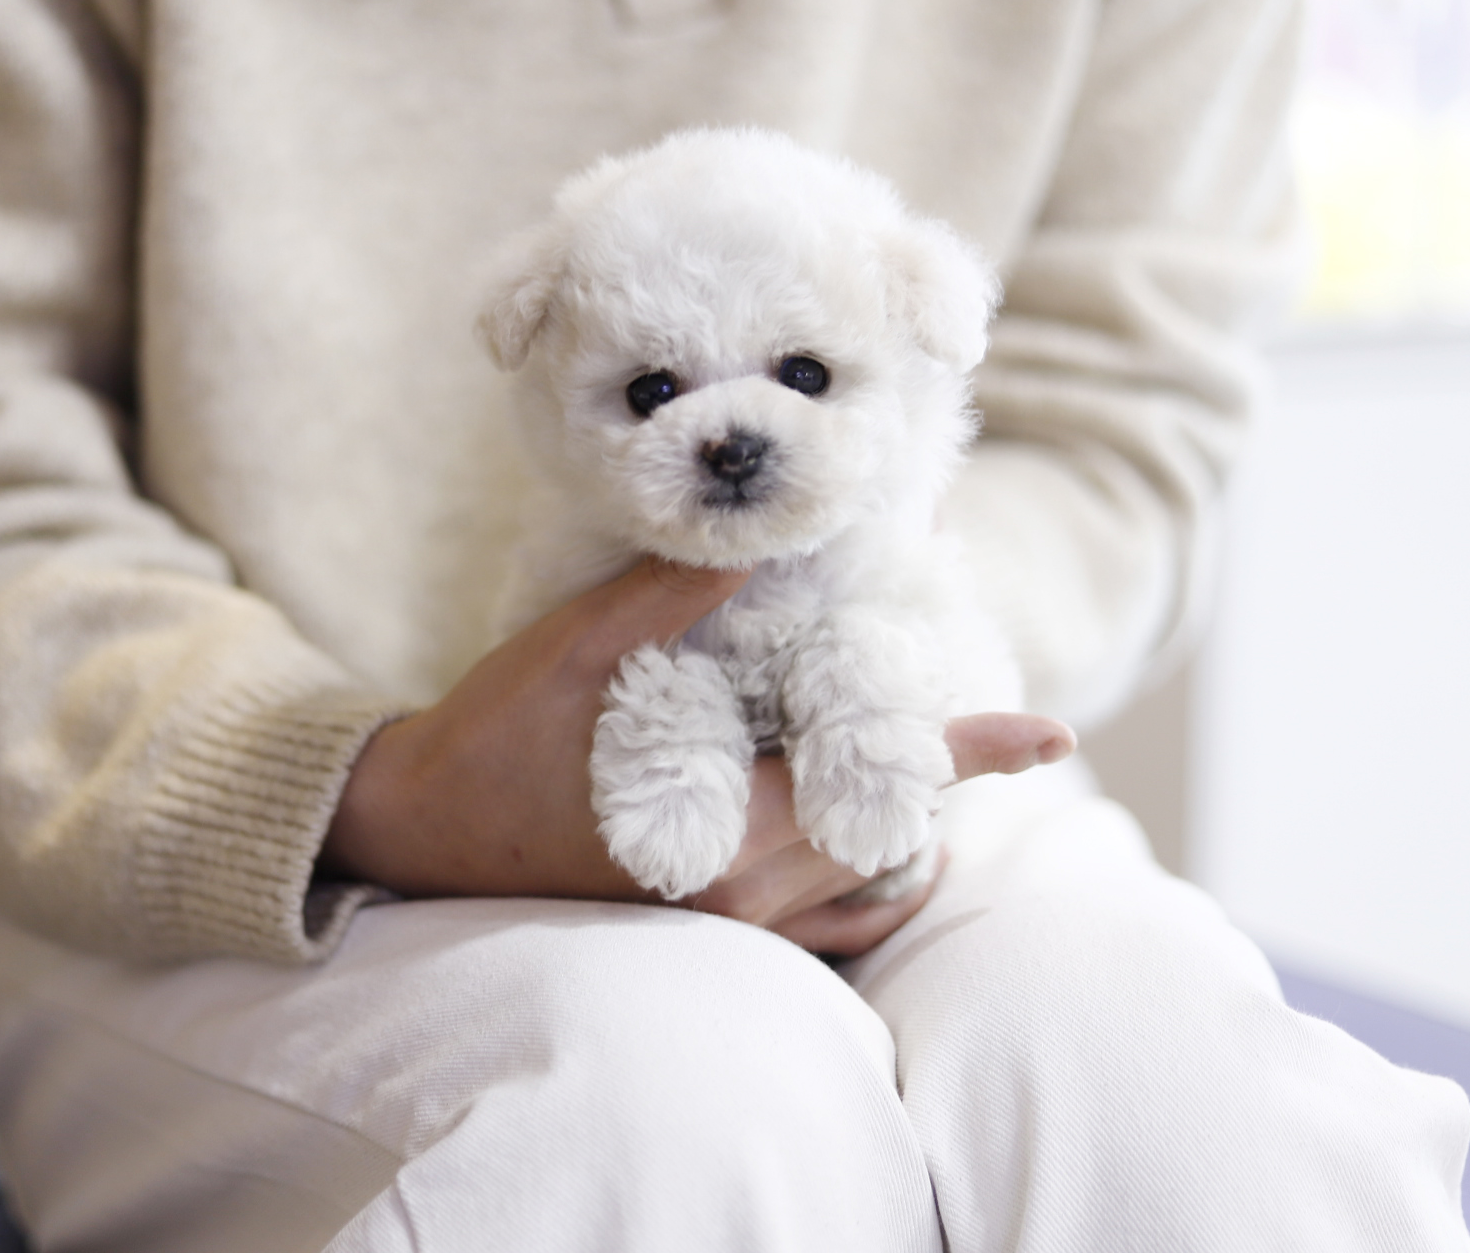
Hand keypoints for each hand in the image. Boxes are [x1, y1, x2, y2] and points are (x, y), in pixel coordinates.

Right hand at [322, 559, 1075, 954]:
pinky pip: (829, 923)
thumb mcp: (577, 648)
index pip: (879, 786)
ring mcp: (730, 926)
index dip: (972, 754)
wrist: (419, 834)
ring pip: (868, 882)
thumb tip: (766, 535)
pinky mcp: (713, 934)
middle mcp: (741, 898)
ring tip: (910, 747)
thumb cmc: (494, 737)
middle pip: (891, 835)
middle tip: (964, 704)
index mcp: (720, 833)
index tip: (1050, 732)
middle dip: (939, 768)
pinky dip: (865, 872)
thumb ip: (675, 595)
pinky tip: (859, 816)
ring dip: (902, 819)